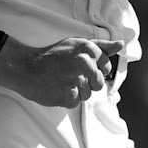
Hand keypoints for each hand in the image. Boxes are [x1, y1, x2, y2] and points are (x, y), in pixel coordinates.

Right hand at [0, 35, 123, 106]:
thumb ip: (101, 46)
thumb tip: (121, 43)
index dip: (96, 70)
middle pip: (99, 83)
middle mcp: (83, 62)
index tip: (82, 68)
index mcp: (87, 49)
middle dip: (88, 83)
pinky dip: (66, 99)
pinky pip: (75, 103)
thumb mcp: (77, 44)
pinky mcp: (67, 95)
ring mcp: (75, 79)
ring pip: (87, 95)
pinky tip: (57, 89)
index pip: (106, 67)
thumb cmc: (53, 56)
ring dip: (76, 92)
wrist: (26, 68)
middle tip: (71, 76)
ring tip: (62, 82)